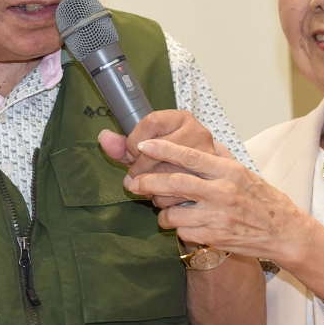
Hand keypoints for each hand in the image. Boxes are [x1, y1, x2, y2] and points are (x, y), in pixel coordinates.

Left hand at [98, 110, 217, 207]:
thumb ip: (125, 145)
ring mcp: (209, 157)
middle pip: (155, 151)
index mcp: (184, 118)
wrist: (219, 184)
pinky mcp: (216, 187)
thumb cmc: (178, 162)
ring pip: (167, 177)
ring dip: (150, 190)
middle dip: (138, 170)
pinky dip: (165, 206)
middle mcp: (200, 134)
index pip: (150, 122)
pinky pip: (179, 199)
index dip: (133, 142)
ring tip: (149, 191)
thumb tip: (103, 138)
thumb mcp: (152, 150)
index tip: (132, 155)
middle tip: (134, 180)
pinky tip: (165, 201)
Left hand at [128, 139, 323, 319]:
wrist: (284, 232)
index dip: (164, 150)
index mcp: (229, 171)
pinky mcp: (215, 237)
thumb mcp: (245, 172)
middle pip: (175, 183)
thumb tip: (201, 142)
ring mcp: (218, 216)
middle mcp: (223, 192)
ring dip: (160, 210)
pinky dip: (175, 226)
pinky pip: (184, 231)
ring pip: (174, 211)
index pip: (191, 156)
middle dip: (149, 182)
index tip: (143, 144)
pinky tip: (178, 223)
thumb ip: (220, 158)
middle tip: (134, 182)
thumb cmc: (263, 199)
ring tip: (159, 207)